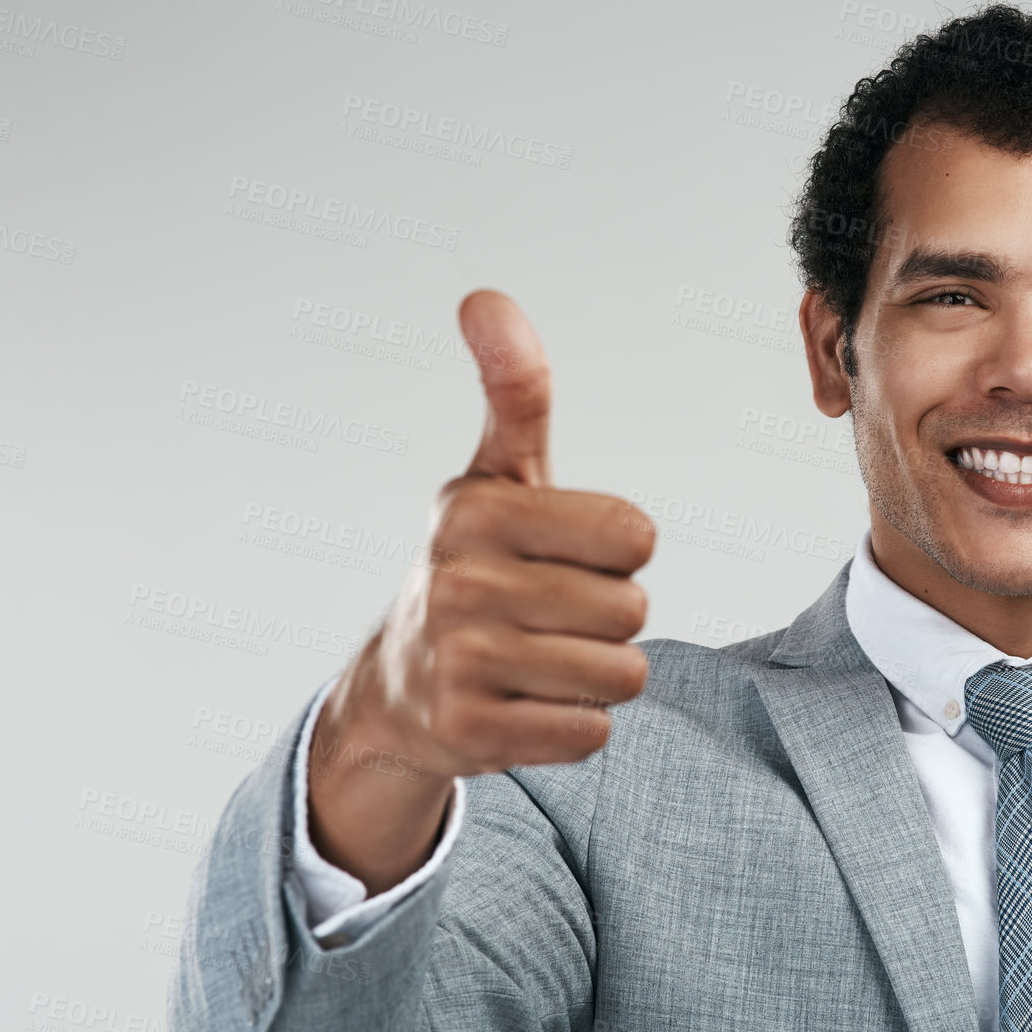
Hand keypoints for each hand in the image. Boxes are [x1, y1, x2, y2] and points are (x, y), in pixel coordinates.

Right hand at [305, 289, 654, 890]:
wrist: (397, 686)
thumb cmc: (476, 564)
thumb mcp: (496, 474)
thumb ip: (514, 391)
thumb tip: (485, 297)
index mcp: (475, 510)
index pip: (634, 536)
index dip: (621, 550)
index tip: (572, 551)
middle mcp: (459, 582)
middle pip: (631, 611)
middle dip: (609, 617)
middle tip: (550, 613)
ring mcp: (460, 663)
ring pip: (619, 675)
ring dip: (599, 674)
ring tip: (542, 658)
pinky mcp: (471, 734)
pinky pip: (591, 733)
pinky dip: (575, 723)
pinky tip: (527, 703)